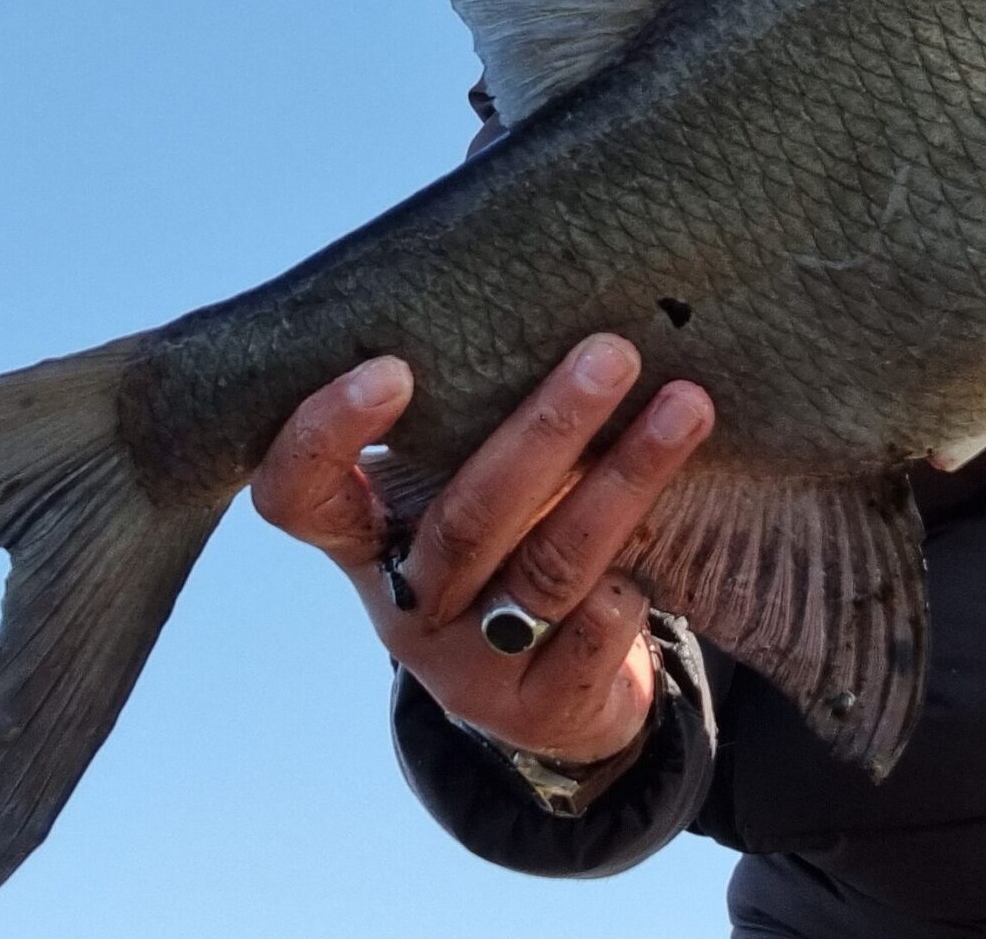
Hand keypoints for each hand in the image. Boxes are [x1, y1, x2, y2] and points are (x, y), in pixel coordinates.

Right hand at [249, 334, 712, 762]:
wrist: (552, 698)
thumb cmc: (503, 547)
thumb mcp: (460, 490)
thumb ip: (468, 421)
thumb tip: (544, 279)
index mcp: (364, 541)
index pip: (299, 496)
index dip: (329, 436)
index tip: (394, 366)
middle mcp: (406, 604)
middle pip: (464, 519)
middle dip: (546, 428)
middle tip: (612, 353)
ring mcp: (469, 665)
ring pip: (548, 566)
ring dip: (623, 480)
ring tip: (686, 406)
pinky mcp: (540, 706)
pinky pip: (595, 630)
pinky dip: (637, 571)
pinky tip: (679, 515)